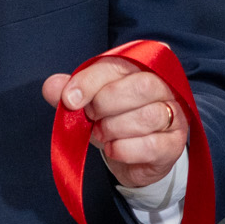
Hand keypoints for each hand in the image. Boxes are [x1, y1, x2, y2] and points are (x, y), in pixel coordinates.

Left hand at [40, 57, 187, 189]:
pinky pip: (152, 145)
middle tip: (91, 118)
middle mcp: (163, 87)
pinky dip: (125, 149)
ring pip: (149, 116)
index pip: (117, 65)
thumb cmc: (111, 121)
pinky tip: (113, 149)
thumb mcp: (87, 105)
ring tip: (102, 134)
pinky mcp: (173, 145)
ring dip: (115, 128)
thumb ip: (69, 92)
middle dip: (107, 103)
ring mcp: (173, 116)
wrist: (131, 158)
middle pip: (142, 85)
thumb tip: (51, 86)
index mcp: (138, 68)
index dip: (90, 81)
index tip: (70, 100)